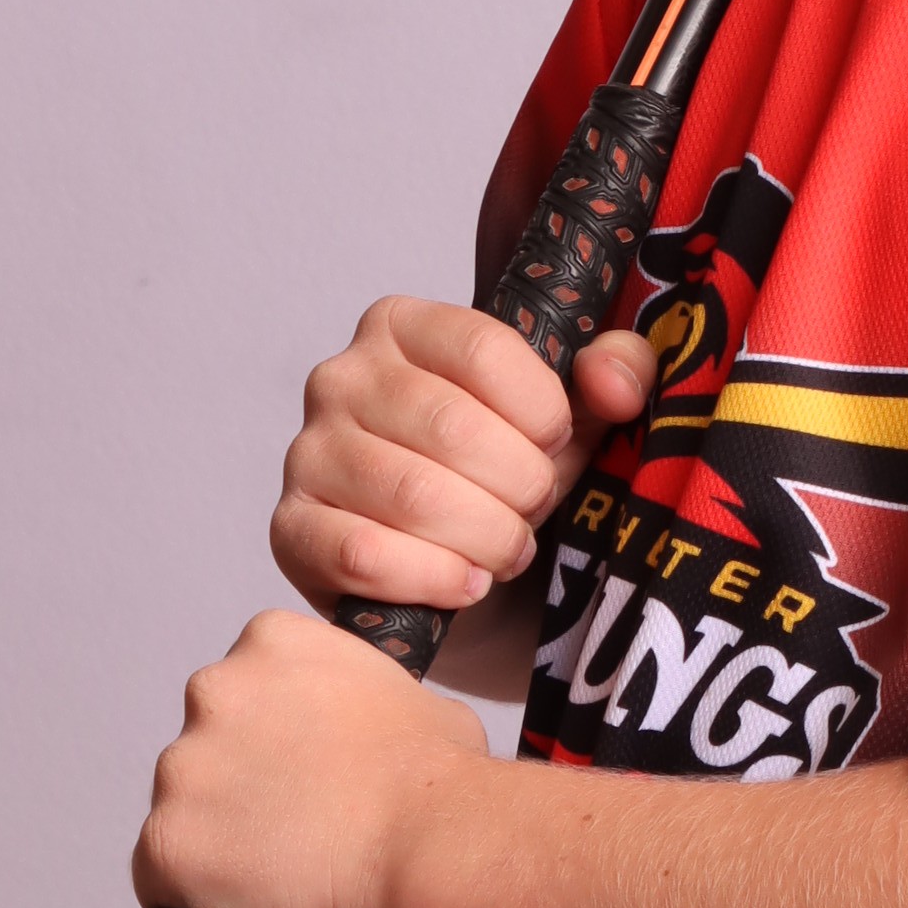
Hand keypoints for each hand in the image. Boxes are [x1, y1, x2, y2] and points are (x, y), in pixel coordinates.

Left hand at [132, 608, 497, 907]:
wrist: (430, 845)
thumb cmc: (440, 781)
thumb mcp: (416, 703)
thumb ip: (368, 709)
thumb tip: (374, 745)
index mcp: (271, 643)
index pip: (248, 692)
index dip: (278, 742)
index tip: (307, 775)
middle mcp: (212, 691)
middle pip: (207, 751)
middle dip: (242, 789)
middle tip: (299, 830)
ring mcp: (181, 768)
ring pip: (183, 815)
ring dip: (220, 843)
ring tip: (289, 876)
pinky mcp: (164, 843)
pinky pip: (164, 879)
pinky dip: (199, 898)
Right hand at [273, 298, 655, 618]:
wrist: (454, 562)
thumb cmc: (506, 473)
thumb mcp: (573, 415)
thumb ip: (615, 372)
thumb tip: (614, 380)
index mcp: (403, 326)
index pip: (484, 350)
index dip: (542, 412)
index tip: (555, 444)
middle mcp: (341, 377)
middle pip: (452, 428)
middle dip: (520, 486)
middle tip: (534, 511)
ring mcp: (308, 452)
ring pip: (415, 495)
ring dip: (486, 537)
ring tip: (506, 550)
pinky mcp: (292, 529)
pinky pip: (365, 554)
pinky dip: (435, 577)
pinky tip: (465, 581)